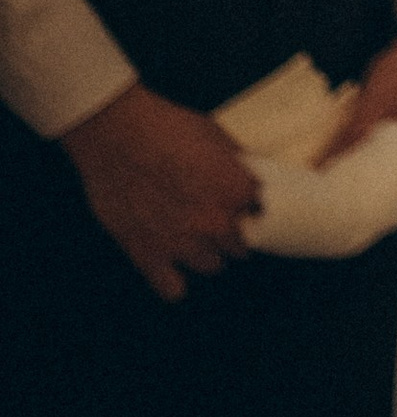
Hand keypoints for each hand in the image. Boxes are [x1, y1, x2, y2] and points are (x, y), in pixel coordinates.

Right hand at [61, 81, 256, 301]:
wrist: (117, 134)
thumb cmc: (166, 127)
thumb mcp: (215, 134)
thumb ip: (238, 162)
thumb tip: (250, 172)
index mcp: (237, 192)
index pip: (260, 213)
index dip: (250, 208)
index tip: (242, 206)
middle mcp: (216, 224)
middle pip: (239, 245)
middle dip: (232, 234)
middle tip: (217, 221)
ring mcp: (182, 244)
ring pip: (210, 266)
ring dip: (207, 254)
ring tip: (196, 240)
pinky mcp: (149, 255)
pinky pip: (173, 289)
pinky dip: (174, 282)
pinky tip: (171, 269)